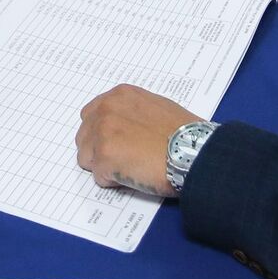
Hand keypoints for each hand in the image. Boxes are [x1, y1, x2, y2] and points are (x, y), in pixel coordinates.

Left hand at [75, 84, 198, 197]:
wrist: (194, 151)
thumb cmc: (184, 134)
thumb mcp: (156, 107)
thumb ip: (132, 112)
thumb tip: (123, 127)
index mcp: (119, 96)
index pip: (91, 116)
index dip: (102, 134)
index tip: (117, 144)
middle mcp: (106, 109)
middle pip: (84, 137)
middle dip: (99, 151)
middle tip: (125, 160)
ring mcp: (102, 133)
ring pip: (86, 158)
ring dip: (104, 167)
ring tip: (132, 167)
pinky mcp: (103, 157)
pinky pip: (99, 177)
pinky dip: (114, 182)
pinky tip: (136, 176)